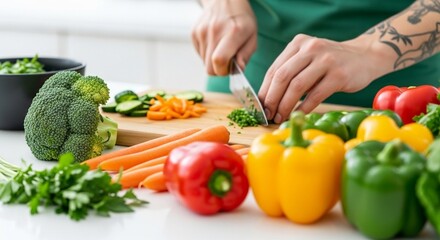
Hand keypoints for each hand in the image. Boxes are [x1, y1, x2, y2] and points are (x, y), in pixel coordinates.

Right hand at [192, 0, 256, 75]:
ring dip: (213, 60)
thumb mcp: (252, 36)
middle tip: (227, 60)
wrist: (224, 0)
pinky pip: (199, 54)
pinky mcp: (194, 33)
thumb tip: (238, 69)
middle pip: (209, 68)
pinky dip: (207, 53)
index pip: (219, 60)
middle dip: (218, 70)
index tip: (230, 68)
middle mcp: (215, 31)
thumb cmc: (241, 20)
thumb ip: (246, 55)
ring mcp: (202, 31)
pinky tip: (214, 42)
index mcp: (233, 32)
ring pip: (204, 62)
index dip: (224, 71)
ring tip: (221, 47)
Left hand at [258, 34, 392, 123]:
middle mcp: (310, 48)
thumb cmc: (331, 63)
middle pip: (282, 77)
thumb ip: (291, 71)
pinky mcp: (339, 75)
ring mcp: (325, 60)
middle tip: (268, 114)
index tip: (260, 106)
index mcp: (298, 44)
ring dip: (285, 105)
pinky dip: (303, 108)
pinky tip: (297, 115)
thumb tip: (268, 99)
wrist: (366, 56)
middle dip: (272, 99)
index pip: (274, 69)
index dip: (265, 90)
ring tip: (280, 117)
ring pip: (296, 86)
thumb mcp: (309, 58)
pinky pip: (315, 95)